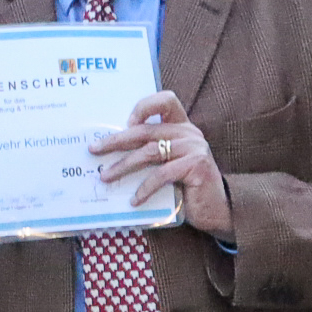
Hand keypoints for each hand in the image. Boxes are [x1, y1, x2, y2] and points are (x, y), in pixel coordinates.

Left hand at [90, 91, 231, 237]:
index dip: (144, 107)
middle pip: (146, 130)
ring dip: (123, 166)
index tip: (125, 123)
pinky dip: (144, 188)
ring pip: (149, 152)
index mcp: (182, 127)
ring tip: (105, 177)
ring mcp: (194, 147)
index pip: (166, 100)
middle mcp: (189, 133)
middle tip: (94, 150)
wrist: (216, 211)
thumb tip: (110, 154)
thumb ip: (151, 153)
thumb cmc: (187, 189)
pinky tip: (134, 200)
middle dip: (116, 140)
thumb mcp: (168, 165)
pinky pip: (162, 174)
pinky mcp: (197, 165)